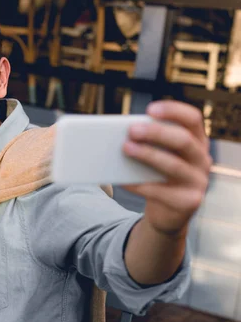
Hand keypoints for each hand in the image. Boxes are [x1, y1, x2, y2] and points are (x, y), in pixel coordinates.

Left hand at [123, 100, 210, 235]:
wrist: (167, 213)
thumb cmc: (158, 177)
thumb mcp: (158, 157)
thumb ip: (148, 144)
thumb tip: (120, 134)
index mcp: (197, 142)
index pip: (193, 119)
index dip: (173, 111)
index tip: (150, 109)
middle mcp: (202, 159)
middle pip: (183, 140)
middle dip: (156, 133)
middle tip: (132, 129)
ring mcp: (198, 181)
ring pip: (173, 165)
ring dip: (148, 155)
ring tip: (125, 148)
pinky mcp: (189, 202)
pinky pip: (161, 191)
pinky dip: (139, 184)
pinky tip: (122, 180)